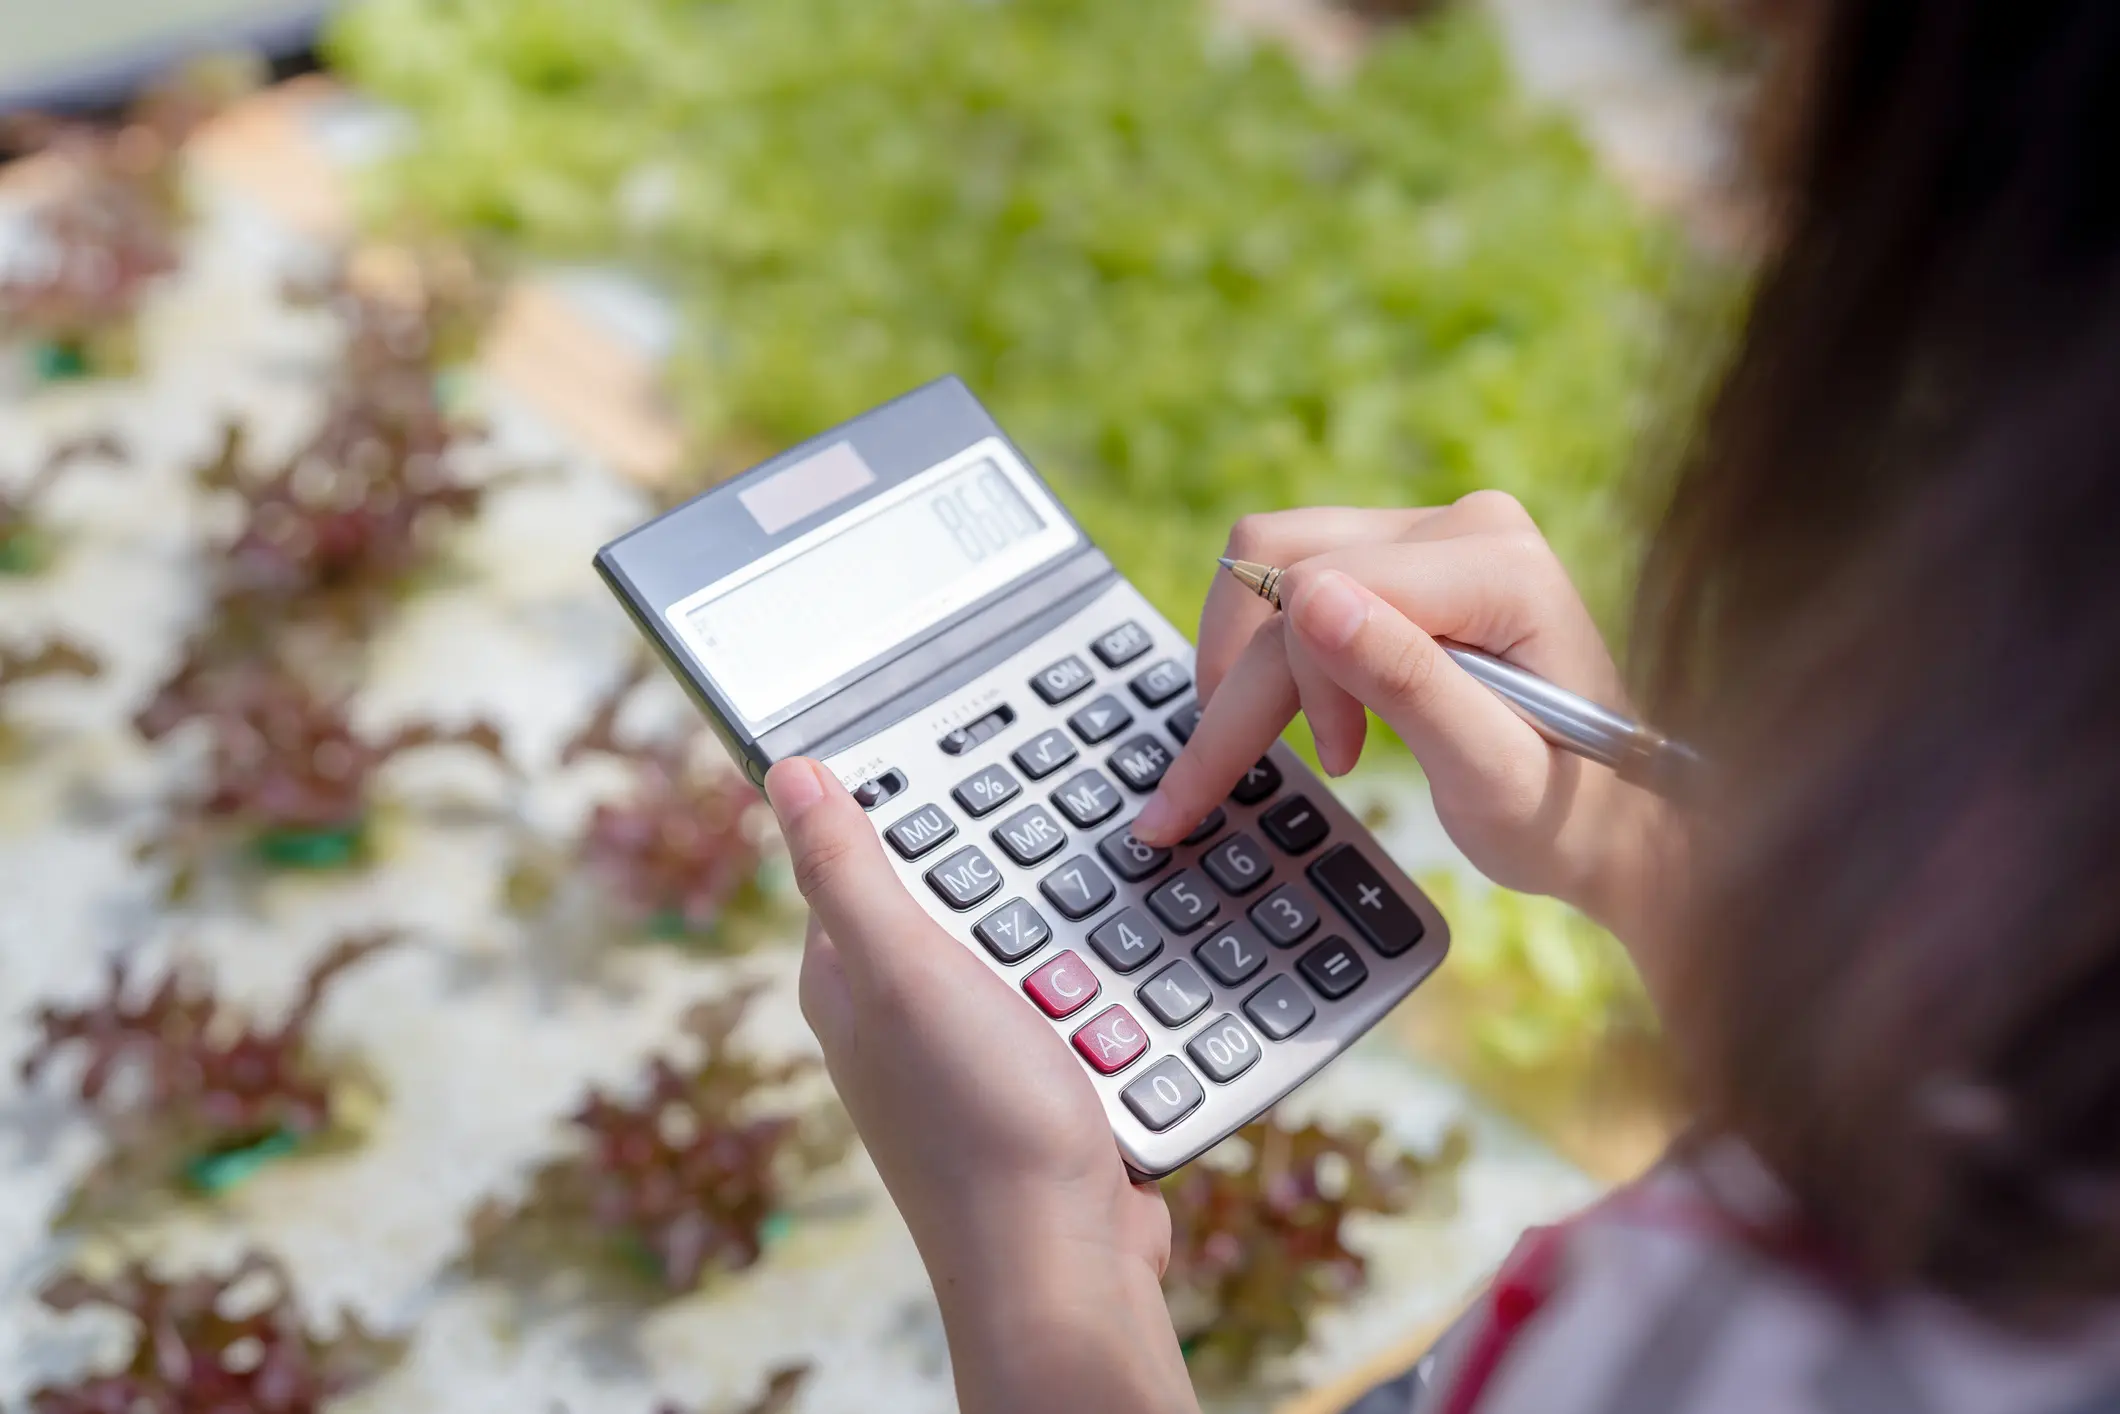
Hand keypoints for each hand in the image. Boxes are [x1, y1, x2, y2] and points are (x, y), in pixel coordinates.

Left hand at [764, 758, 1197, 1413]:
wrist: (1064, 1266)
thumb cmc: (978, 1122)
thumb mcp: (905, 971)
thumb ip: (848, 872)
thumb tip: (786, 770)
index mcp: (846, 980)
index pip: (861, 854)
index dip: (907, 794)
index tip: (966, 736)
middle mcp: (896, 1018)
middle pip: (952, 894)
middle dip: (1005, 860)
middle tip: (1062, 799)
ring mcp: (968, 1057)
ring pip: (1023, 947)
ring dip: (1065, 922)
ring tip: (1110, 874)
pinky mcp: (1037, 1090)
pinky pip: (1074, 1004)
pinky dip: (1102, 984)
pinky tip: (1134, 965)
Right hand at [1131, 493, 1664, 942]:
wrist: (1613, 819)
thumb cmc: (1564, 812)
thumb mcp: (1489, 774)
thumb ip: (1406, 682)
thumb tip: (1309, 599)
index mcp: (1500, 564)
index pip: (1323, 587)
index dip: (1272, 689)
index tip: (1260, 779)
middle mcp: (1466, 525)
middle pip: (1286, 565)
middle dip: (1237, 682)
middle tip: (1209, 786)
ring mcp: (1436, 535)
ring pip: (1273, 562)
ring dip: (1248, 663)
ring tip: (1273, 750)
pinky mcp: (1409, 559)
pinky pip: (1296, 576)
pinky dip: (1272, 654)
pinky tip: (1302, 721)